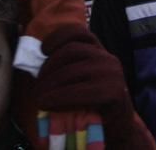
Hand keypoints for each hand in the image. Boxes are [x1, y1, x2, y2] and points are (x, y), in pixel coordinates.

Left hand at [35, 26, 155, 148]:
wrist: (119, 123)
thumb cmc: (94, 100)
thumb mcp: (82, 77)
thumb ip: (67, 65)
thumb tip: (36, 62)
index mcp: (99, 50)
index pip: (78, 32)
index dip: (57, 36)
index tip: (43, 50)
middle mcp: (107, 57)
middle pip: (70, 51)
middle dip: (48, 68)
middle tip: (37, 87)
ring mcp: (111, 73)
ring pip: (71, 71)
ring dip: (49, 85)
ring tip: (39, 98)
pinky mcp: (113, 92)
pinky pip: (78, 92)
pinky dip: (58, 98)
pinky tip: (48, 104)